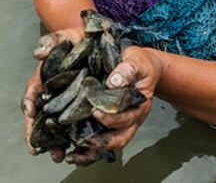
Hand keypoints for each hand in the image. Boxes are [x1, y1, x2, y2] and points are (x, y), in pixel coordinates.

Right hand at [21, 27, 85, 160]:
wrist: (106, 43)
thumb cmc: (83, 38)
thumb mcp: (69, 35)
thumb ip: (54, 40)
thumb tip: (38, 52)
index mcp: (47, 78)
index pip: (32, 94)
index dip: (29, 103)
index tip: (30, 112)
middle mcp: (55, 94)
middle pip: (40, 117)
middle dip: (37, 133)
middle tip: (36, 148)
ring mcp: (70, 103)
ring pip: (57, 127)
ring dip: (54, 142)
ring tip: (57, 154)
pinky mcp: (86, 110)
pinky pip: (78, 128)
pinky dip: (75, 140)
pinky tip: (78, 151)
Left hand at [65, 46, 162, 165]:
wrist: (143, 67)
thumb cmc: (139, 64)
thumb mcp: (135, 61)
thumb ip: (126, 71)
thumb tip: (113, 82)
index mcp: (139, 105)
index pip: (126, 118)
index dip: (111, 118)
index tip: (95, 111)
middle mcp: (131, 119)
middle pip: (119, 139)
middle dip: (100, 142)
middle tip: (81, 139)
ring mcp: (121, 124)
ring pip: (109, 145)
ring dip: (92, 152)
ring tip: (73, 155)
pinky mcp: (110, 124)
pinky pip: (101, 142)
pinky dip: (88, 150)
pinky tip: (72, 152)